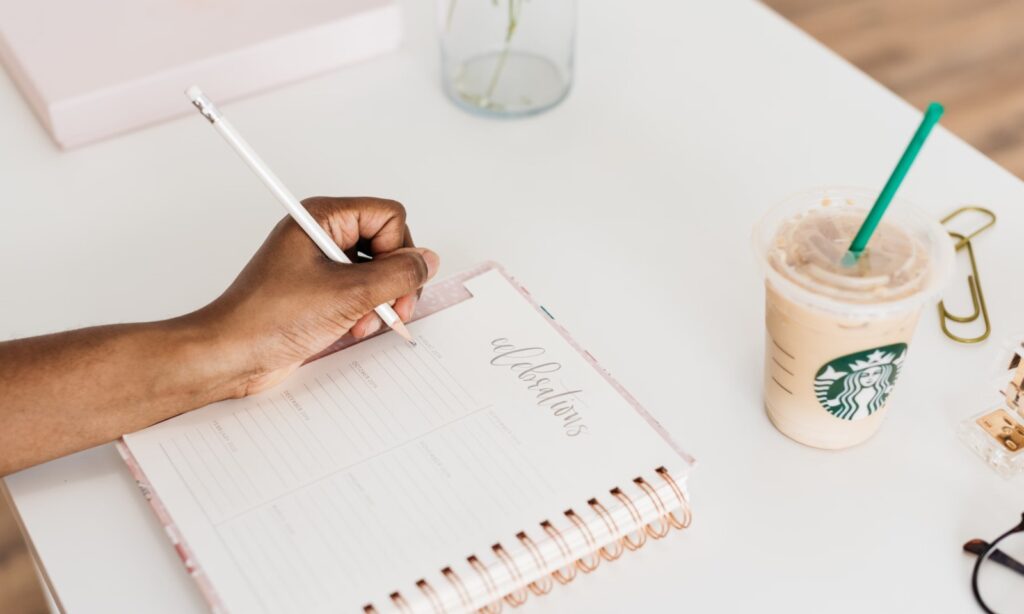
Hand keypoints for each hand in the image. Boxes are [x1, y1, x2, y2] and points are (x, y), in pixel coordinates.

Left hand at [193, 196, 439, 394]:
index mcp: (322, 217)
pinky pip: (363, 292)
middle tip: (390, 308)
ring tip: (362, 322)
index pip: (389, 216)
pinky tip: (353, 329)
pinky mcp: (322, 291)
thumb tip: (427, 260)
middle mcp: (323, 235)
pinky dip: (366, 312)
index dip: (398, 250)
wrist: (232, 355)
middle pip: (388, 244)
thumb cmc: (268, 318)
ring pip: (379, 272)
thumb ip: (398, 274)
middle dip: (393, 281)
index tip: (390, 281)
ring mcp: (322, 264)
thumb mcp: (348, 294)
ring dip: (380, 302)